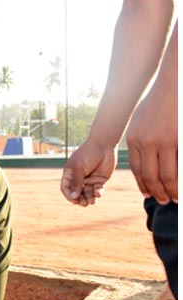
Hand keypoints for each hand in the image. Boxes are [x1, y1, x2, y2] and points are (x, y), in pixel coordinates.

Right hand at [60, 140, 116, 205]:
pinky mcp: (100, 180)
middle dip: (80, 199)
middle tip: (84, 203)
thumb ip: (76, 182)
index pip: (66, 188)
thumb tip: (73, 197)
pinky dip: (97, 193)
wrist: (104, 145)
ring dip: (89, 198)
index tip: (74, 200)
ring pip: (87, 193)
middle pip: (77, 193)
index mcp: (70, 174)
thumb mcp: (79, 168)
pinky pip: (97, 190)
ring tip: (91, 201)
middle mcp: (79, 178)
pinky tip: (98, 194)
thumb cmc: (87, 154)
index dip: (69, 195)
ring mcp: (89, 179)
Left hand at [126, 89, 177, 203]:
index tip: (149, 194)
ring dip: (172, 190)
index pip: (138, 170)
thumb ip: (140, 141)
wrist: (172, 85)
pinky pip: (180, 166)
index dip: (144, 185)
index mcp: (134, 140)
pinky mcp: (180, 140)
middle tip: (164, 201)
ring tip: (176, 199)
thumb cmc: (157, 102)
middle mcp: (147, 143)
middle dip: (158, 192)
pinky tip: (182, 187)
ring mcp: (166, 142)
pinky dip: (181, 179)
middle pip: (151, 176)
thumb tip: (143, 161)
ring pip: (168, 175)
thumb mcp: (140, 122)